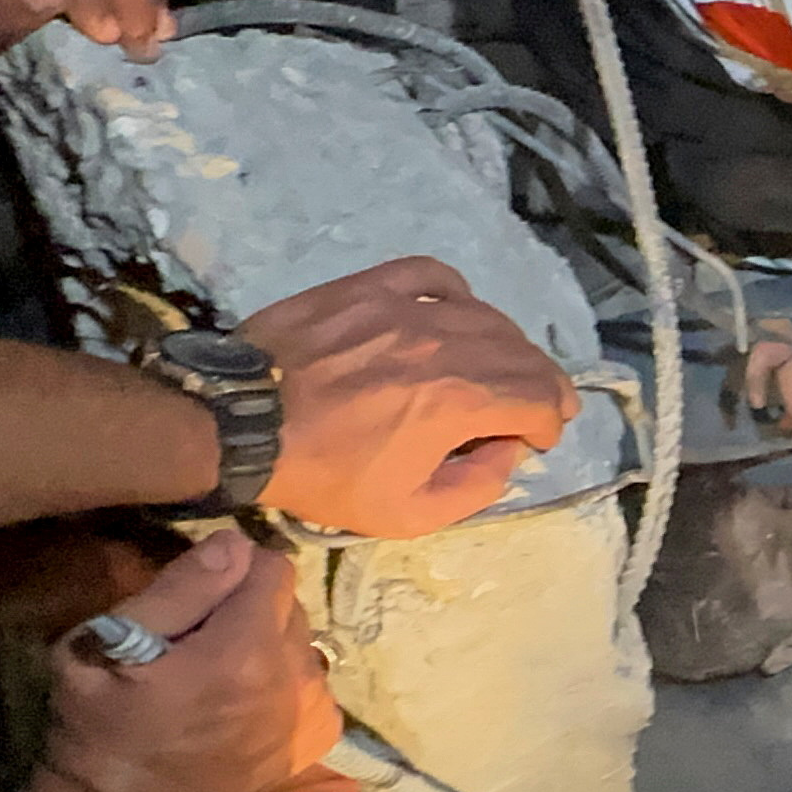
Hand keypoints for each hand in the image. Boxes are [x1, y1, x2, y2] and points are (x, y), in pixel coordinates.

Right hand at [43, 530, 346, 791]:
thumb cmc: (100, 725)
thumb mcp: (108, 643)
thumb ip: (179, 588)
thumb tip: (236, 544)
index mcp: (244, 651)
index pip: (273, 567)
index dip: (232, 571)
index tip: (196, 597)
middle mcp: (294, 681)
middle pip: (291, 605)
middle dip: (250, 608)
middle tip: (199, 641)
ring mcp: (311, 716)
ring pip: (304, 644)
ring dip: (270, 646)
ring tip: (220, 676)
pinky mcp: (316, 743)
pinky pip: (314, 684)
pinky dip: (286, 683)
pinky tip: (245, 703)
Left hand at [242, 258, 581, 537]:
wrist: (241, 422)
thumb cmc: (322, 474)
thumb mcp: (406, 515)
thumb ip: (475, 489)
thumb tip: (505, 452)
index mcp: (460, 400)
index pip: (538, 397)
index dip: (550, 422)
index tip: (538, 439)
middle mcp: (447, 343)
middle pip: (522, 354)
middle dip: (543, 385)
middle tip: (537, 407)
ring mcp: (408, 308)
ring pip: (487, 315)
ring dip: (509, 345)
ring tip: (503, 366)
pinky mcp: (372, 287)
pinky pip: (435, 276)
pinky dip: (458, 294)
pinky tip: (456, 312)